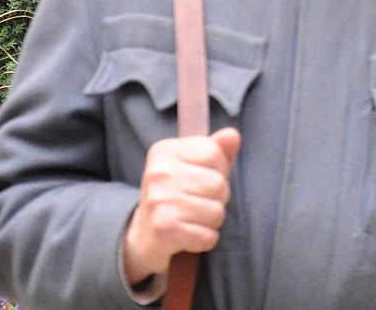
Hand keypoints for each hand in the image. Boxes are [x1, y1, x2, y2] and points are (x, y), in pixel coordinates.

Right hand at [121, 127, 241, 286]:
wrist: (142, 237)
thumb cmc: (175, 196)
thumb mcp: (193, 167)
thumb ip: (216, 149)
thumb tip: (233, 135)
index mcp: (164, 151)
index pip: (214, 153)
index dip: (217, 170)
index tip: (199, 180)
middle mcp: (158, 173)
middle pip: (218, 184)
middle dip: (217, 198)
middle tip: (195, 204)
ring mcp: (159, 201)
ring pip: (217, 211)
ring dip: (211, 222)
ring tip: (191, 219)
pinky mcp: (164, 230)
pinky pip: (208, 236)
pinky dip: (204, 240)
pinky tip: (187, 236)